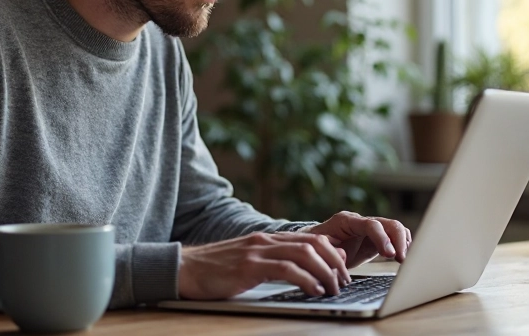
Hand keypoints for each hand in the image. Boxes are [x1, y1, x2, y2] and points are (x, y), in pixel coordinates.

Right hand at [178, 232, 352, 299]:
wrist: (184, 268)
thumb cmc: (217, 270)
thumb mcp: (252, 262)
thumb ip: (278, 260)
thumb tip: (306, 264)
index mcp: (268, 239)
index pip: (312, 238)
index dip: (333, 254)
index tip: (343, 272)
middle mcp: (265, 240)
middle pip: (314, 244)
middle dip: (335, 263)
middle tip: (344, 283)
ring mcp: (257, 252)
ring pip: (304, 254)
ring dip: (325, 272)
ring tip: (332, 289)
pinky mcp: (248, 267)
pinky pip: (286, 269)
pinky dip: (306, 279)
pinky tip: (314, 291)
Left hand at [300, 211, 411, 267]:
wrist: (317, 246)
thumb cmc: (317, 247)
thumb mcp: (319, 248)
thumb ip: (329, 250)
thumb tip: (342, 255)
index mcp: (346, 220)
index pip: (371, 224)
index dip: (382, 238)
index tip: (389, 254)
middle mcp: (362, 221)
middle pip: (389, 223)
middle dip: (398, 240)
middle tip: (401, 259)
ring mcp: (372, 229)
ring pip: (395, 228)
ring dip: (404, 243)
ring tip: (405, 260)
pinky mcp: (378, 238)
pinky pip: (396, 237)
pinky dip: (403, 245)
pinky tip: (404, 258)